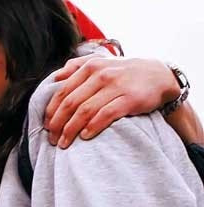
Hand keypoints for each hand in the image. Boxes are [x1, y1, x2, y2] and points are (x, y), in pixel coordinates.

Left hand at [44, 56, 178, 147]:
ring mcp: (115, 86)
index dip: (51, 112)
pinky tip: (85, 136)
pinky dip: (93, 126)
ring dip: (71, 129)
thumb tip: (55, 78)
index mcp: (89, 67)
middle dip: (58, 124)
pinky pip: (106, 114)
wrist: (159, 75)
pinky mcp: (129, 99)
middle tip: (52, 139)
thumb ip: (77, 67)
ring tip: (64, 143)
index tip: (46, 127)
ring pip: (85, 110)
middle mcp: (101, 75)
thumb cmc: (124, 73)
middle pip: (71, 103)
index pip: (62, 92)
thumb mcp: (101, 63)